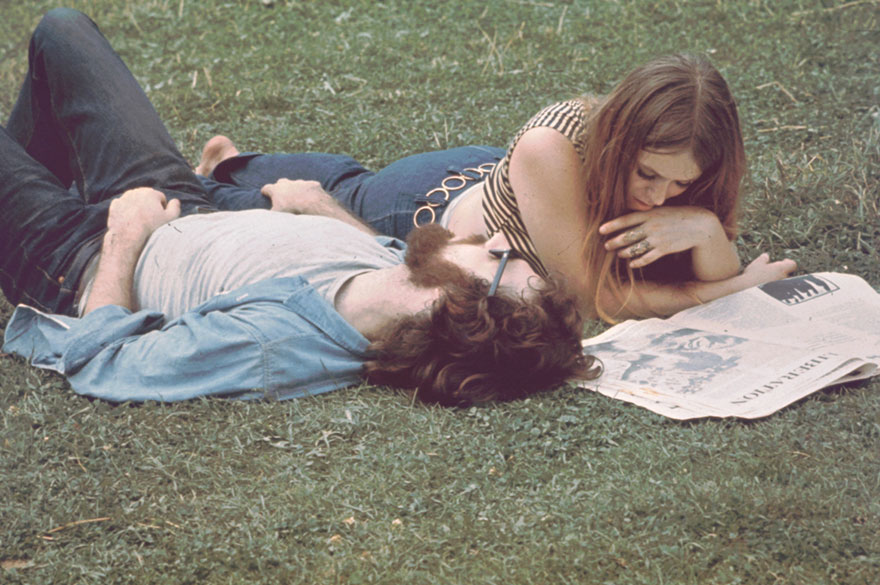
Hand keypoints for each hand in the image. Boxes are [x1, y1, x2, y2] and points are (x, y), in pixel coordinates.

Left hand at [106, 187, 180, 247]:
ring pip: (134, 201)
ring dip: (137, 208)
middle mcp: (136, 192)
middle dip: (149, 207)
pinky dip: (126, 212)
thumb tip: (175, 201)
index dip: (162, 209)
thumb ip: (175, 207)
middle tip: (150, 221)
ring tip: (140, 222)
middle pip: (146, 198)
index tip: (160, 219)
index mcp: (151, 193)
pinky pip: (123, 206)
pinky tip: (129, 221)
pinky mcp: (114, 206)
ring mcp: (124, 198)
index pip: (160, 198)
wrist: (129, 238)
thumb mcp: (171, 219)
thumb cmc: (152, 228)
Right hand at [261, 179, 330, 213]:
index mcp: (276, 190)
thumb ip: (270, 216)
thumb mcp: (277, 216)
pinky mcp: (313, 184)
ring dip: (297, 191)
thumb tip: (266, 221)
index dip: (266, 191)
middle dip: (281, 188)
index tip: (265, 193)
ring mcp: (301, 182)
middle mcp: (287, 183)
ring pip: (297, 185)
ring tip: (300, 201)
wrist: (312, 205)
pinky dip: (311, 194)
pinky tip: (313, 201)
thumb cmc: (291, 211)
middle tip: (283, 196)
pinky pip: (311, 188)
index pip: (267, 188)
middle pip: (281, 182)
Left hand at [599, 206, 722, 268]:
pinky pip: (647, 257)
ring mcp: (658, 239)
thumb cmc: (677, 215)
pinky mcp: (665, 249)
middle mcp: (652, 226)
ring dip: (624, 252)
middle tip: (606, 246)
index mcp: (650, 214)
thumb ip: (646, 214)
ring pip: (635, 248)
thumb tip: (629, 217)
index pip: (626, 219)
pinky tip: (631, 264)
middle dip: (614, 242)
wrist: (699, 224)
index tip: (601, 230)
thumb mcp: (661, 210)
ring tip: (618, 254)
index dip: (612, 225)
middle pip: (627, 236)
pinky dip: (637, 262)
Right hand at [738, 253, 797, 287]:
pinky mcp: (777, 297)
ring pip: (782, 283)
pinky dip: (774, 289)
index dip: (788, 262)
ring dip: (777, 281)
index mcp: (780, 269)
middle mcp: (783, 279)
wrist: (747, 292)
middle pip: (787, 274)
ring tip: (766, 281)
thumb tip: (766, 256)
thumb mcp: (757, 264)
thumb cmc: (753, 276)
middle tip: (771, 271)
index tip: (783, 261)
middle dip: (781, 272)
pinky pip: (778, 292)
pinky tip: (764, 289)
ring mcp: (781, 289)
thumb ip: (763, 259)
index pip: (792, 264)